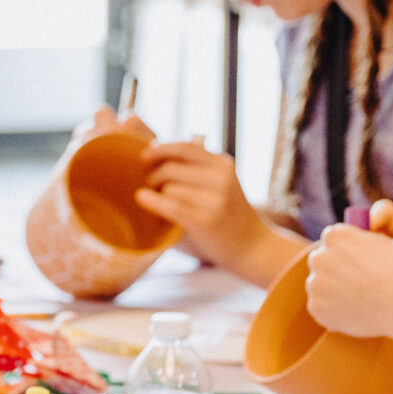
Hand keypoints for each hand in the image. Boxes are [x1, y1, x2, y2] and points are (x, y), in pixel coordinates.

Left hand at [138, 140, 267, 259]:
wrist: (251, 245)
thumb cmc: (225, 214)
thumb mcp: (218, 183)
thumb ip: (193, 167)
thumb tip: (152, 151)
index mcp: (223, 164)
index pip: (185, 148)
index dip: (161, 149)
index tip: (144, 155)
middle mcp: (221, 178)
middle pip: (171, 168)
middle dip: (154, 176)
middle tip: (149, 186)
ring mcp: (216, 199)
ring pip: (169, 188)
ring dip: (158, 195)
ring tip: (160, 203)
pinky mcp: (207, 220)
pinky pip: (171, 206)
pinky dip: (152, 201)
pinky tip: (141, 198)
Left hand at [303, 208, 392, 340]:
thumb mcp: (385, 241)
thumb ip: (361, 240)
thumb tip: (342, 238)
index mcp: (335, 235)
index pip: (332, 241)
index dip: (347, 252)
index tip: (360, 263)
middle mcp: (320, 257)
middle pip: (321, 262)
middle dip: (335, 270)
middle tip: (358, 283)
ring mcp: (316, 284)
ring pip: (319, 286)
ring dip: (333, 292)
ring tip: (361, 299)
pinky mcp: (316, 308)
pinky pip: (321, 308)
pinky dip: (334, 312)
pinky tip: (356, 313)